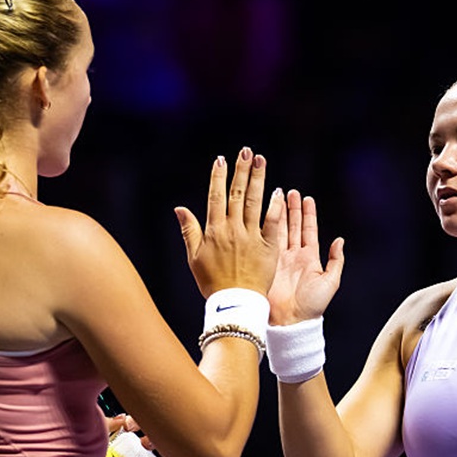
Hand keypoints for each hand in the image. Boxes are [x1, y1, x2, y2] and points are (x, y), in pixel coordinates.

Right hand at [175, 147, 284, 297]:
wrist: (234, 305)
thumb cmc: (212, 283)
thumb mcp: (194, 258)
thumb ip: (189, 230)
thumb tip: (179, 208)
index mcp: (214, 231)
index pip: (216, 197)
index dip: (218, 177)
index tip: (221, 159)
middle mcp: (232, 230)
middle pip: (237, 194)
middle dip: (241, 170)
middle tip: (246, 151)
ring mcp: (251, 237)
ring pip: (254, 202)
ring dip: (258, 180)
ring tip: (261, 161)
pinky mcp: (267, 247)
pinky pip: (271, 222)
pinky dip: (274, 206)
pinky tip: (277, 191)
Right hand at [267, 189, 343, 324]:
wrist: (291, 321)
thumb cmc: (313, 306)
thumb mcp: (331, 282)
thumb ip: (336, 261)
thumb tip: (340, 241)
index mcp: (309, 258)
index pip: (308, 231)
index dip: (308, 214)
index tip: (307, 198)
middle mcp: (293, 256)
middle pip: (293, 226)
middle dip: (291, 209)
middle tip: (289, 191)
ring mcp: (279, 259)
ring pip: (278, 230)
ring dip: (278, 214)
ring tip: (276, 196)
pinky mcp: (266, 264)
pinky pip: (266, 242)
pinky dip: (265, 227)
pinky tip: (264, 214)